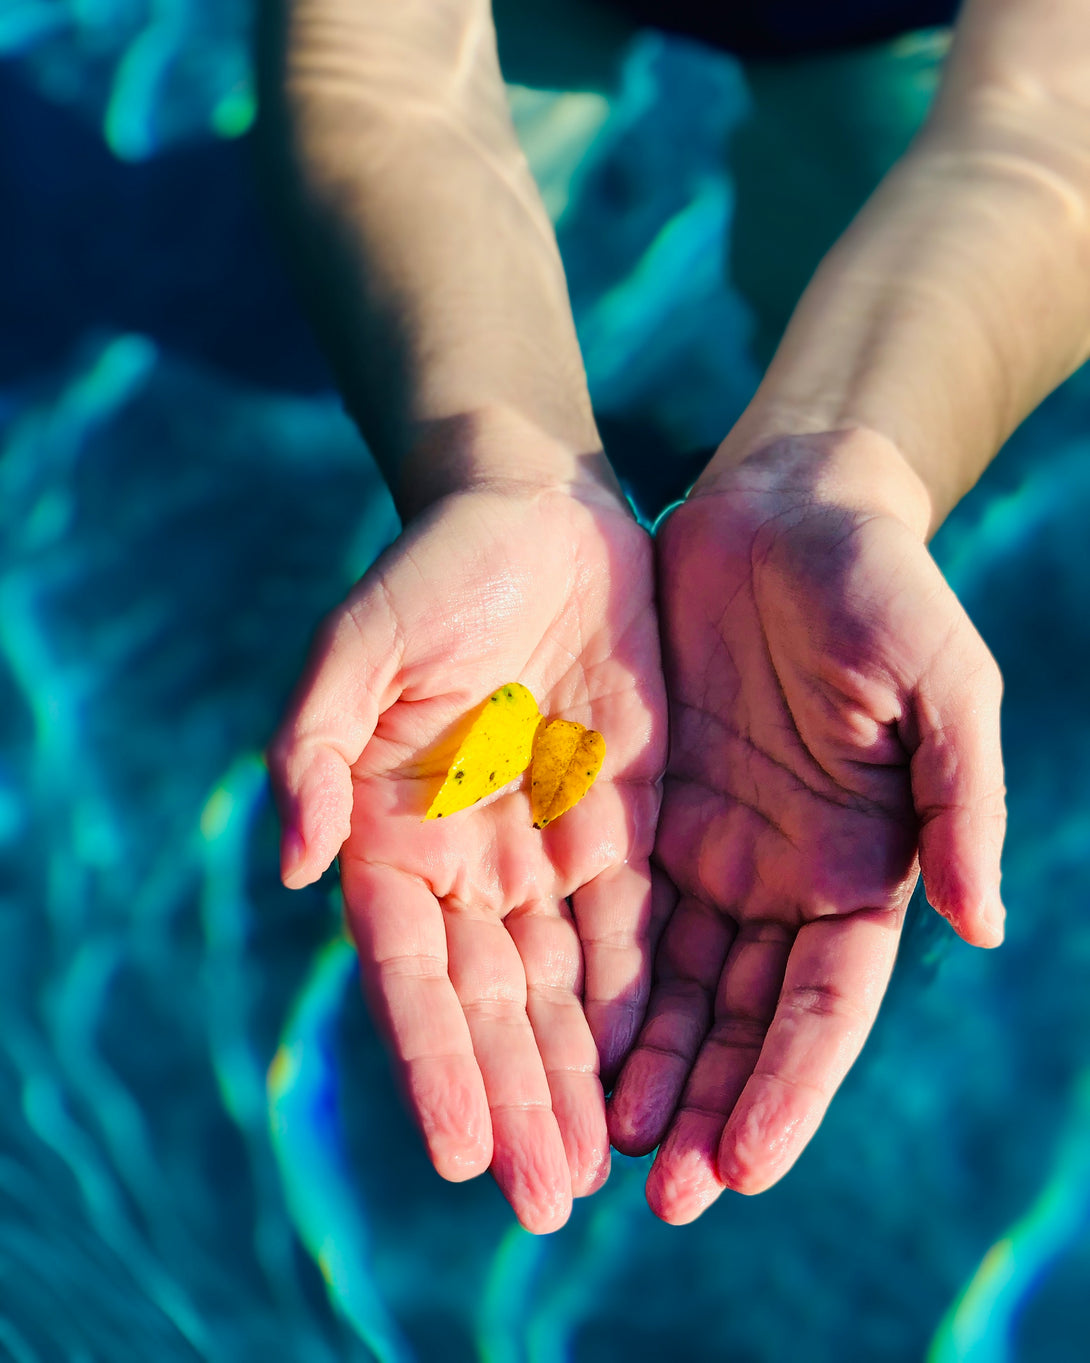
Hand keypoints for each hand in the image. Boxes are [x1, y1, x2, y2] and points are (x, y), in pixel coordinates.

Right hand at [268, 479, 664, 1232]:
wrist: (539, 518)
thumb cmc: (434, 569)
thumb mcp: (360, 638)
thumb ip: (312, 742)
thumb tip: (292, 864)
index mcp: (390, 831)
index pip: (408, 971)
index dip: (433, 1059)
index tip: (458, 1149)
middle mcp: (465, 862)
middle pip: (490, 1004)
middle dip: (516, 1099)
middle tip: (543, 1199)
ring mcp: (543, 853)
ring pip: (561, 991)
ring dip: (577, 1080)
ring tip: (600, 1171)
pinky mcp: (622, 829)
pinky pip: (632, 935)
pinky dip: (638, 1008)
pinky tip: (657, 1073)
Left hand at [609, 429, 1005, 1222]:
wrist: (787, 511)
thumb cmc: (881, 588)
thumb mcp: (942, 686)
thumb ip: (960, 801)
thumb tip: (987, 925)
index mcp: (863, 867)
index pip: (824, 1007)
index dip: (788, 1087)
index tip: (744, 1167)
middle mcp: (786, 878)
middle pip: (742, 1021)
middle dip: (708, 1105)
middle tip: (659, 1194)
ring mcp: (715, 850)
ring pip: (673, 987)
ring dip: (645, 1066)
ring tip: (603, 1141)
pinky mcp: (649, 811)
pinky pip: (615, 912)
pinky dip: (595, 982)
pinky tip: (559, 1036)